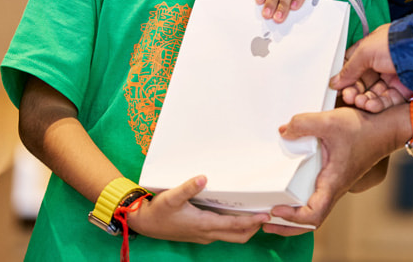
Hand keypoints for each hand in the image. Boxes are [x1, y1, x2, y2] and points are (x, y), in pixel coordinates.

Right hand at [128, 175, 267, 243]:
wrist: (144, 223)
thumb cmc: (158, 211)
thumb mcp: (171, 197)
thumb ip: (188, 187)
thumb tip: (204, 177)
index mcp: (204, 225)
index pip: (234, 226)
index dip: (252, 221)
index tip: (266, 216)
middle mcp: (207, 233)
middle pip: (238, 236)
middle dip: (254, 228)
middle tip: (268, 215)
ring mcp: (204, 235)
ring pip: (231, 235)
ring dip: (245, 228)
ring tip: (257, 213)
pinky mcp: (200, 232)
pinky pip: (223, 232)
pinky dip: (234, 227)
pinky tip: (237, 213)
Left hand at [255, 0, 322, 21]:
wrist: (323, 9)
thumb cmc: (301, 8)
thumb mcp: (284, 7)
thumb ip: (275, 6)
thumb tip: (265, 15)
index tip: (259, 2)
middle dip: (271, 0)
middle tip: (268, 15)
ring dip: (282, 3)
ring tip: (280, 17)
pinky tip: (294, 7)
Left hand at [268, 106, 404, 229]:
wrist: (386, 127)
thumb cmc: (364, 129)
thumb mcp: (331, 121)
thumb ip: (305, 124)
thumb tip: (284, 131)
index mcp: (333, 183)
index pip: (313, 215)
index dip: (292, 218)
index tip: (276, 209)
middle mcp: (334, 188)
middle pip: (310, 221)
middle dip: (286, 226)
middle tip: (265, 222)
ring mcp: (334, 184)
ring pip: (313, 210)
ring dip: (292, 217)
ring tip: (271, 211)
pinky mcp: (334, 176)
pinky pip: (315, 196)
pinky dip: (300, 202)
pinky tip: (288, 191)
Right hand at [331, 24, 412, 111]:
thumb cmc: (395, 43)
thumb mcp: (365, 51)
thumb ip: (349, 68)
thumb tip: (335, 81)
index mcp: (370, 50)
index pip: (352, 66)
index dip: (344, 78)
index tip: (336, 87)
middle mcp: (380, 63)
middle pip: (362, 83)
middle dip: (353, 91)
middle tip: (348, 97)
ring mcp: (391, 77)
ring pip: (373, 94)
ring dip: (363, 100)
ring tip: (358, 102)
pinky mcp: (402, 89)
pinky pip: (386, 101)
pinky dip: (377, 104)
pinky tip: (369, 105)